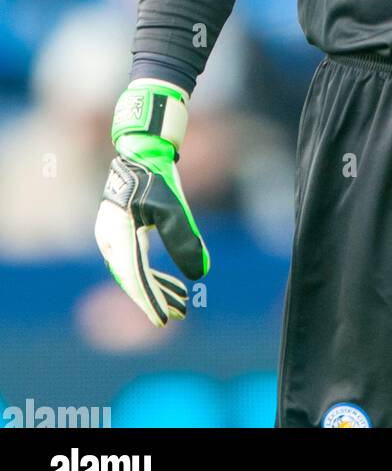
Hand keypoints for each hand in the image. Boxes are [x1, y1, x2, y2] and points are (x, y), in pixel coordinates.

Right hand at [95, 81, 209, 326]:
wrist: (139, 150)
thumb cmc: (157, 176)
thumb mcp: (174, 207)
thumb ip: (185, 239)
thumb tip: (201, 272)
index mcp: (120, 233)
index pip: (136, 276)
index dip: (152, 301)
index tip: (167, 319)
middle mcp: (110, 239)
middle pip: (133, 279)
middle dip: (157, 298)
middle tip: (181, 314)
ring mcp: (111, 237)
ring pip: (134, 273)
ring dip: (157, 288)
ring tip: (182, 302)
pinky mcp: (118, 234)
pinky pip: (133, 263)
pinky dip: (152, 275)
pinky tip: (172, 283)